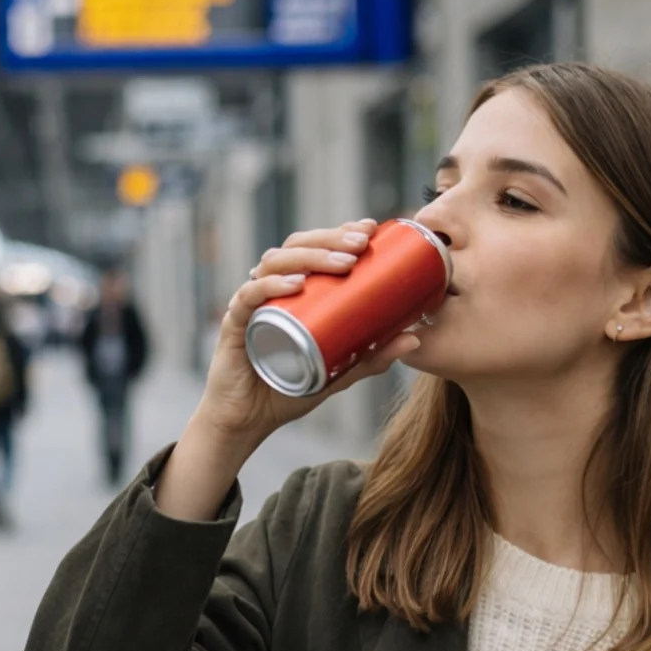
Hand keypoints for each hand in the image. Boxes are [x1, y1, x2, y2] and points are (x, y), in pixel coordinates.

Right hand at [193, 218, 420, 446]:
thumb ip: (371, 356)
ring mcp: (251, 305)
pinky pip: (249, 296)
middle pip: (295, 248)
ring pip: (274, 263)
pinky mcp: (234, 325)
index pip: (313, 248)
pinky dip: (271, 285)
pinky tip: (295, 284)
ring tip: (341, 264)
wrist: (248, 421)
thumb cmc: (287, 389)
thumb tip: (416, 338)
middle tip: (361, 245)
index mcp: (292, 292)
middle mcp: (270, 290)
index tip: (369, 230)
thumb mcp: (338, 371)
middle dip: (330, 240)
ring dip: (310, 257)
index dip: (339, 233)